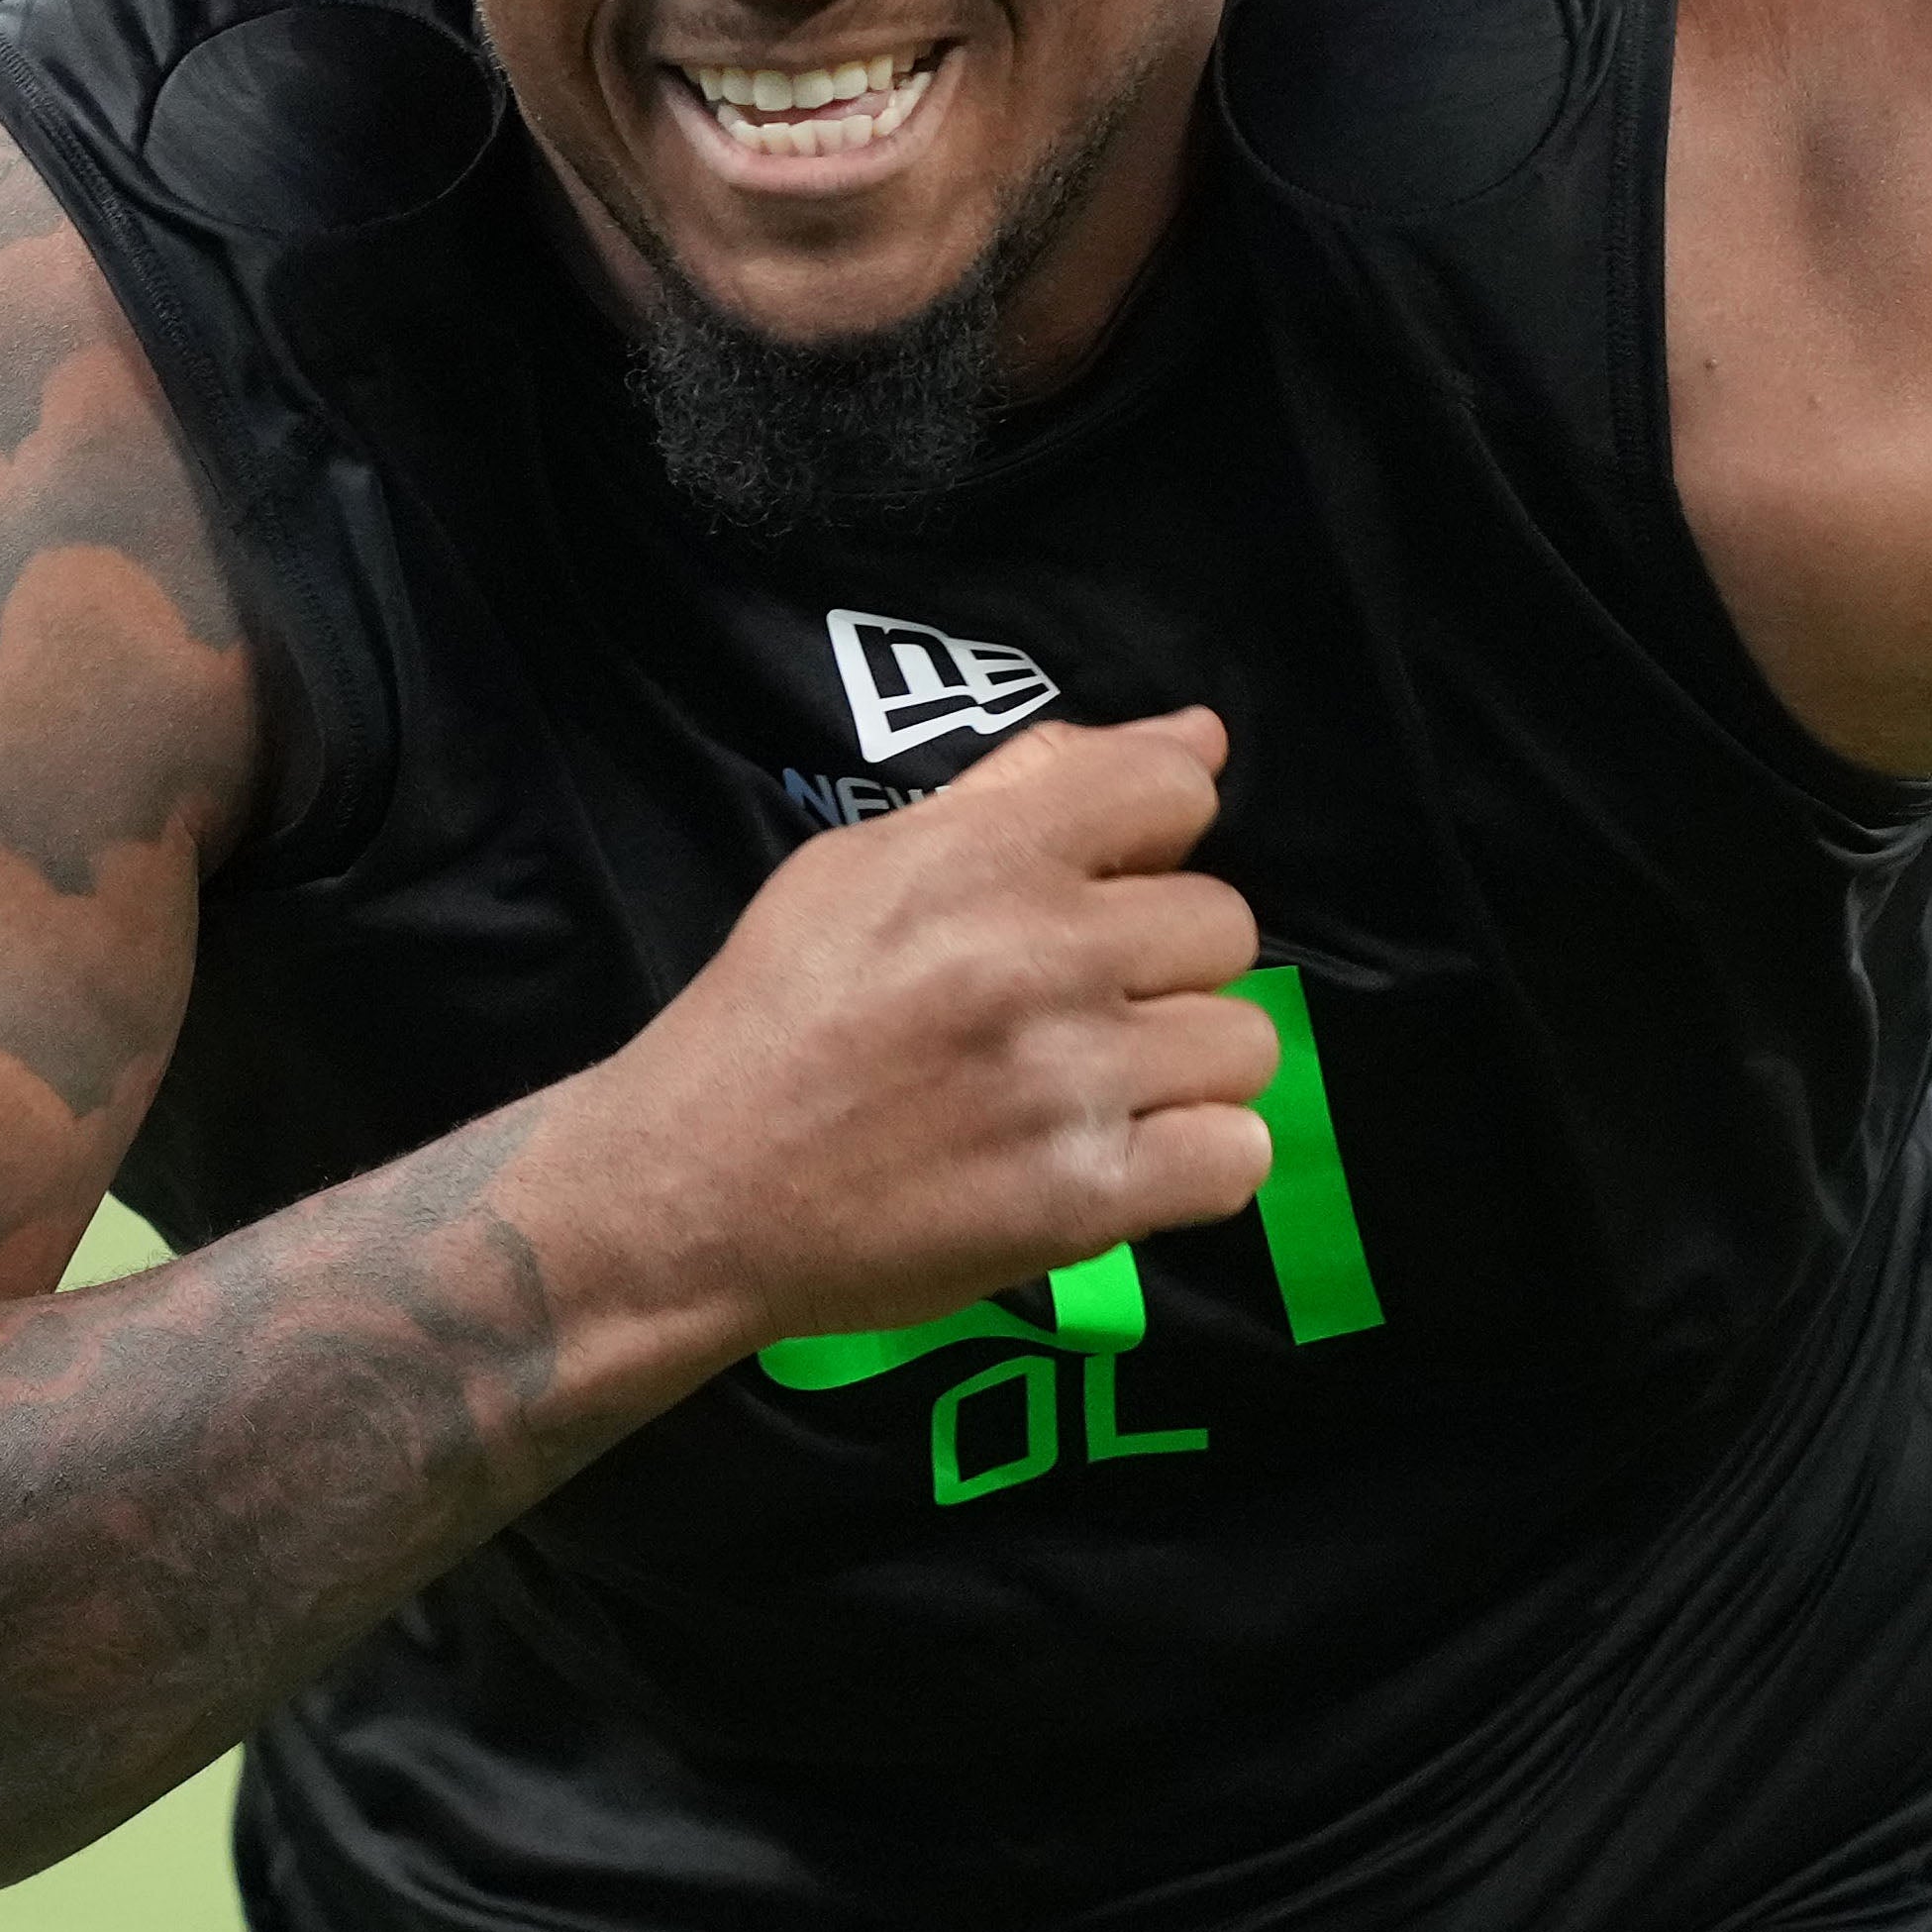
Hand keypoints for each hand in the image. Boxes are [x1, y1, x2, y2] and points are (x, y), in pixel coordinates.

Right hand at [547, 711, 1283, 1355]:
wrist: (688, 1193)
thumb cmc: (776, 1016)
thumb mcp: (866, 862)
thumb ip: (1030, 787)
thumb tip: (1199, 734)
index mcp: (983, 856)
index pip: (1177, 789)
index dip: (1156, 839)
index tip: (1101, 891)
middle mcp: (1038, 954)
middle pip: (1223, 925)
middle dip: (1164, 967)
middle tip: (1078, 1012)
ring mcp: (1069, 1081)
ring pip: (1243, 1044)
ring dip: (1184, 1072)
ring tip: (1097, 1094)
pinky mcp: (1085, 1198)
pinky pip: (1236, 1159)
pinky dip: (1191, 1168)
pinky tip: (1118, 1164)